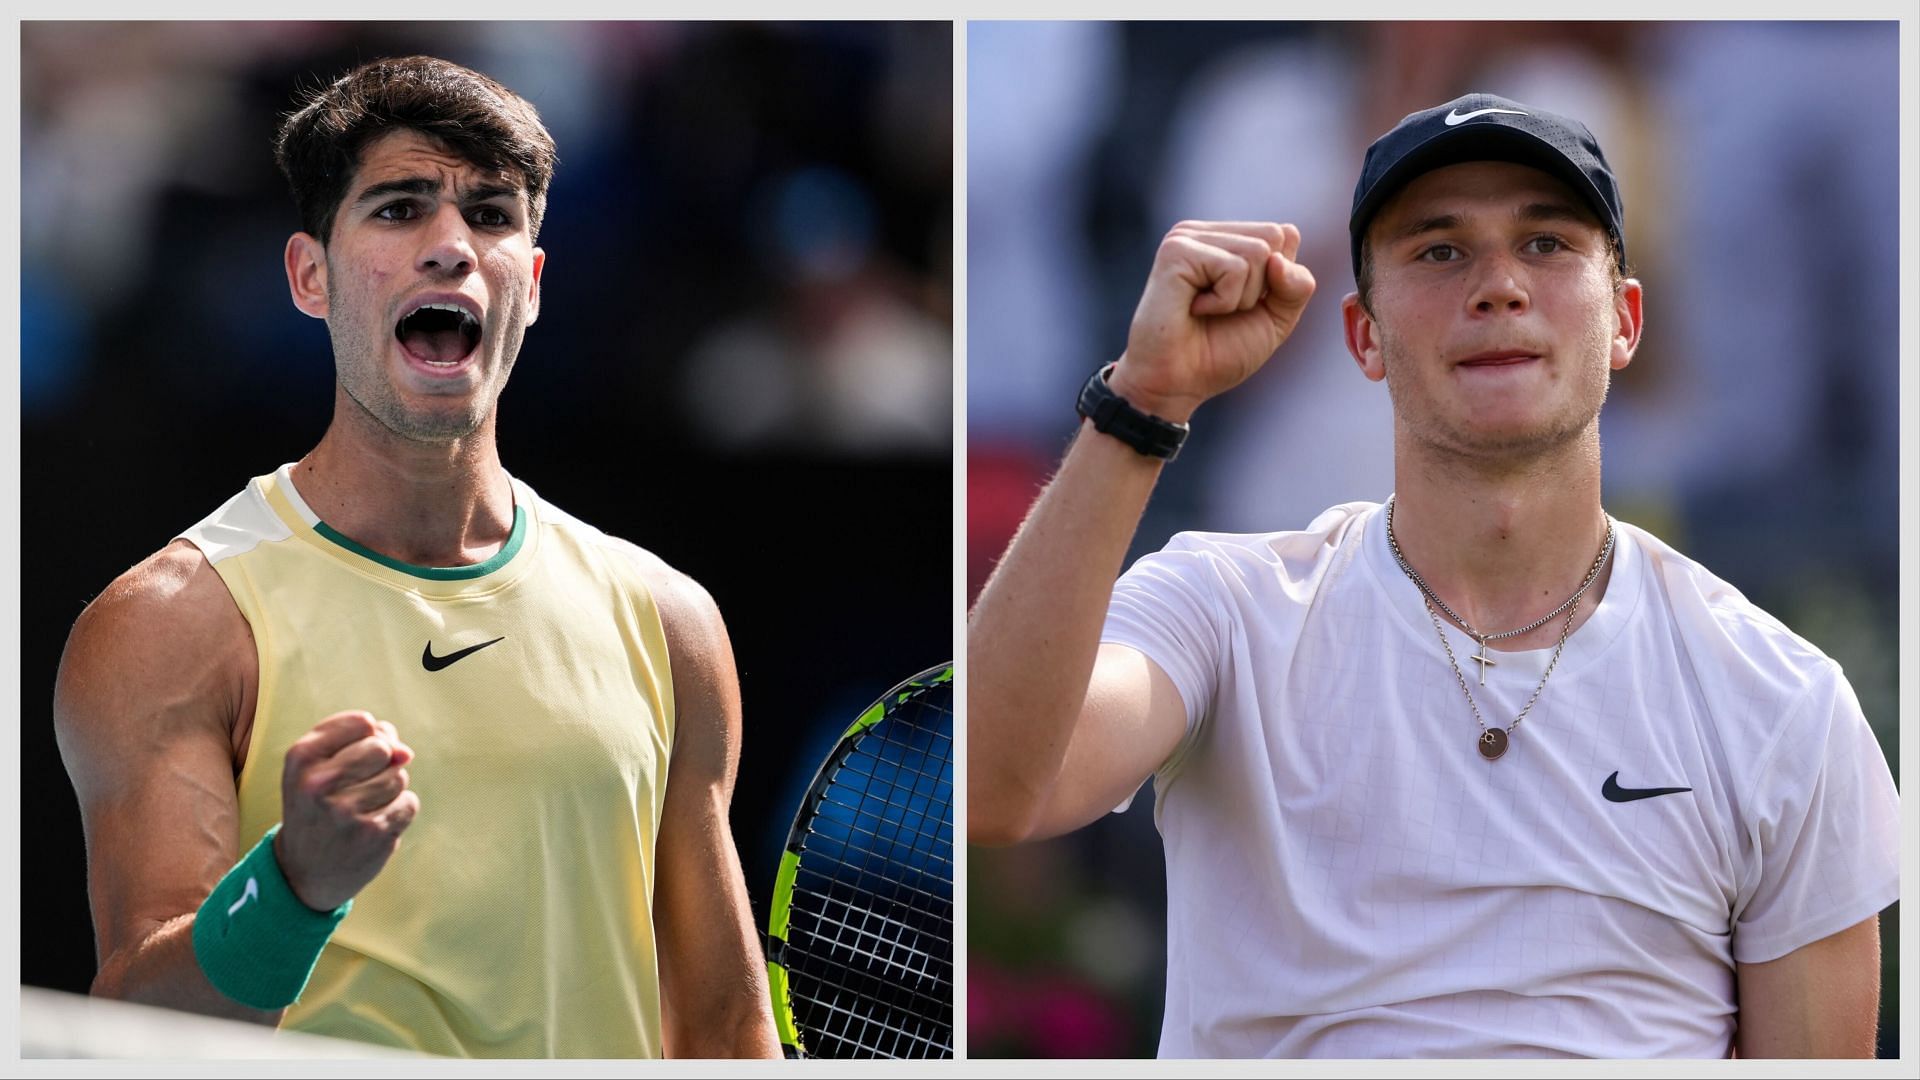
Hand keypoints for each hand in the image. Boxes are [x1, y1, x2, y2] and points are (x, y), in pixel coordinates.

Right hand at [274, 711, 418, 911]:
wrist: (304, 871)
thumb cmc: (318, 806)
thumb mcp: (320, 767)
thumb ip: (363, 741)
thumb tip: (405, 752)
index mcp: (301, 758)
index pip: (362, 722)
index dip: (368, 736)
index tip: (349, 758)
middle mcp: (318, 783)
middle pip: (383, 748)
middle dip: (382, 762)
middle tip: (356, 786)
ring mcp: (346, 812)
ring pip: (398, 776)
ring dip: (389, 790)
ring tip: (360, 808)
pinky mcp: (372, 835)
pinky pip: (408, 803)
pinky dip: (398, 812)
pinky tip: (373, 825)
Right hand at [1111, 221, 1316, 421]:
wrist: (1176, 384)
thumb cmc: (1218, 353)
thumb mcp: (1276, 319)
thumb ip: (1297, 286)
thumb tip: (1277, 260)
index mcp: (1226, 239)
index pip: (1283, 234)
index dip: (1279, 280)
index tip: (1243, 306)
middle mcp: (1206, 232)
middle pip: (1273, 237)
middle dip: (1261, 287)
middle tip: (1223, 310)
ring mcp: (1187, 237)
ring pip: (1257, 252)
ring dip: (1240, 297)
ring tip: (1207, 311)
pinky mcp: (1176, 251)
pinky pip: (1233, 268)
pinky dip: (1223, 301)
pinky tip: (1194, 310)